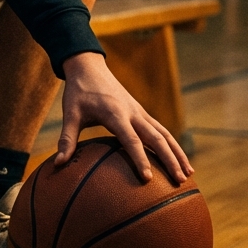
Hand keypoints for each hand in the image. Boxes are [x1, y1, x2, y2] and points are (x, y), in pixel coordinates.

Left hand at [56, 52, 192, 184]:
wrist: (89, 67)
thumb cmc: (78, 91)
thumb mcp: (70, 113)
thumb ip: (67, 138)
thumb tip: (58, 164)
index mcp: (115, 113)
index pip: (131, 140)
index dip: (139, 158)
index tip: (147, 178)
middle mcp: (132, 112)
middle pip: (157, 138)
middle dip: (169, 159)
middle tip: (180, 180)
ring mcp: (140, 112)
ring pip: (164, 134)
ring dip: (177, 153)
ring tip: (188, 175)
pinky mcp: (142, 113)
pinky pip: (161, 130)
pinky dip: (172, 145)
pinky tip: (179, 160)